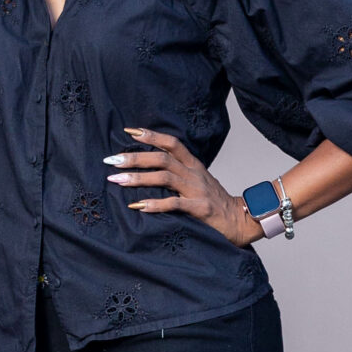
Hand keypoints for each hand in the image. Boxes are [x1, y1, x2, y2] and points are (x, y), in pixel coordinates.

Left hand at [105, 128, 257, 246]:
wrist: (239, 220)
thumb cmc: (213, 201)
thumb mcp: (197, 180)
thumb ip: (178, 171)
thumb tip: (149, 166)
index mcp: (193, 164)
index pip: (171, 143)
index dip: (150, 135)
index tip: (128, 131)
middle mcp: (194, 173)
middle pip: (162, 158)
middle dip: (135, 157)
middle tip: (112, 160)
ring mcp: (197, 190)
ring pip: (164, 177)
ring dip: (138, 178)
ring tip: (117, 181)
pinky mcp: (200, 208)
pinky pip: (174, 204)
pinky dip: (154, 204)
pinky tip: (138, 206)